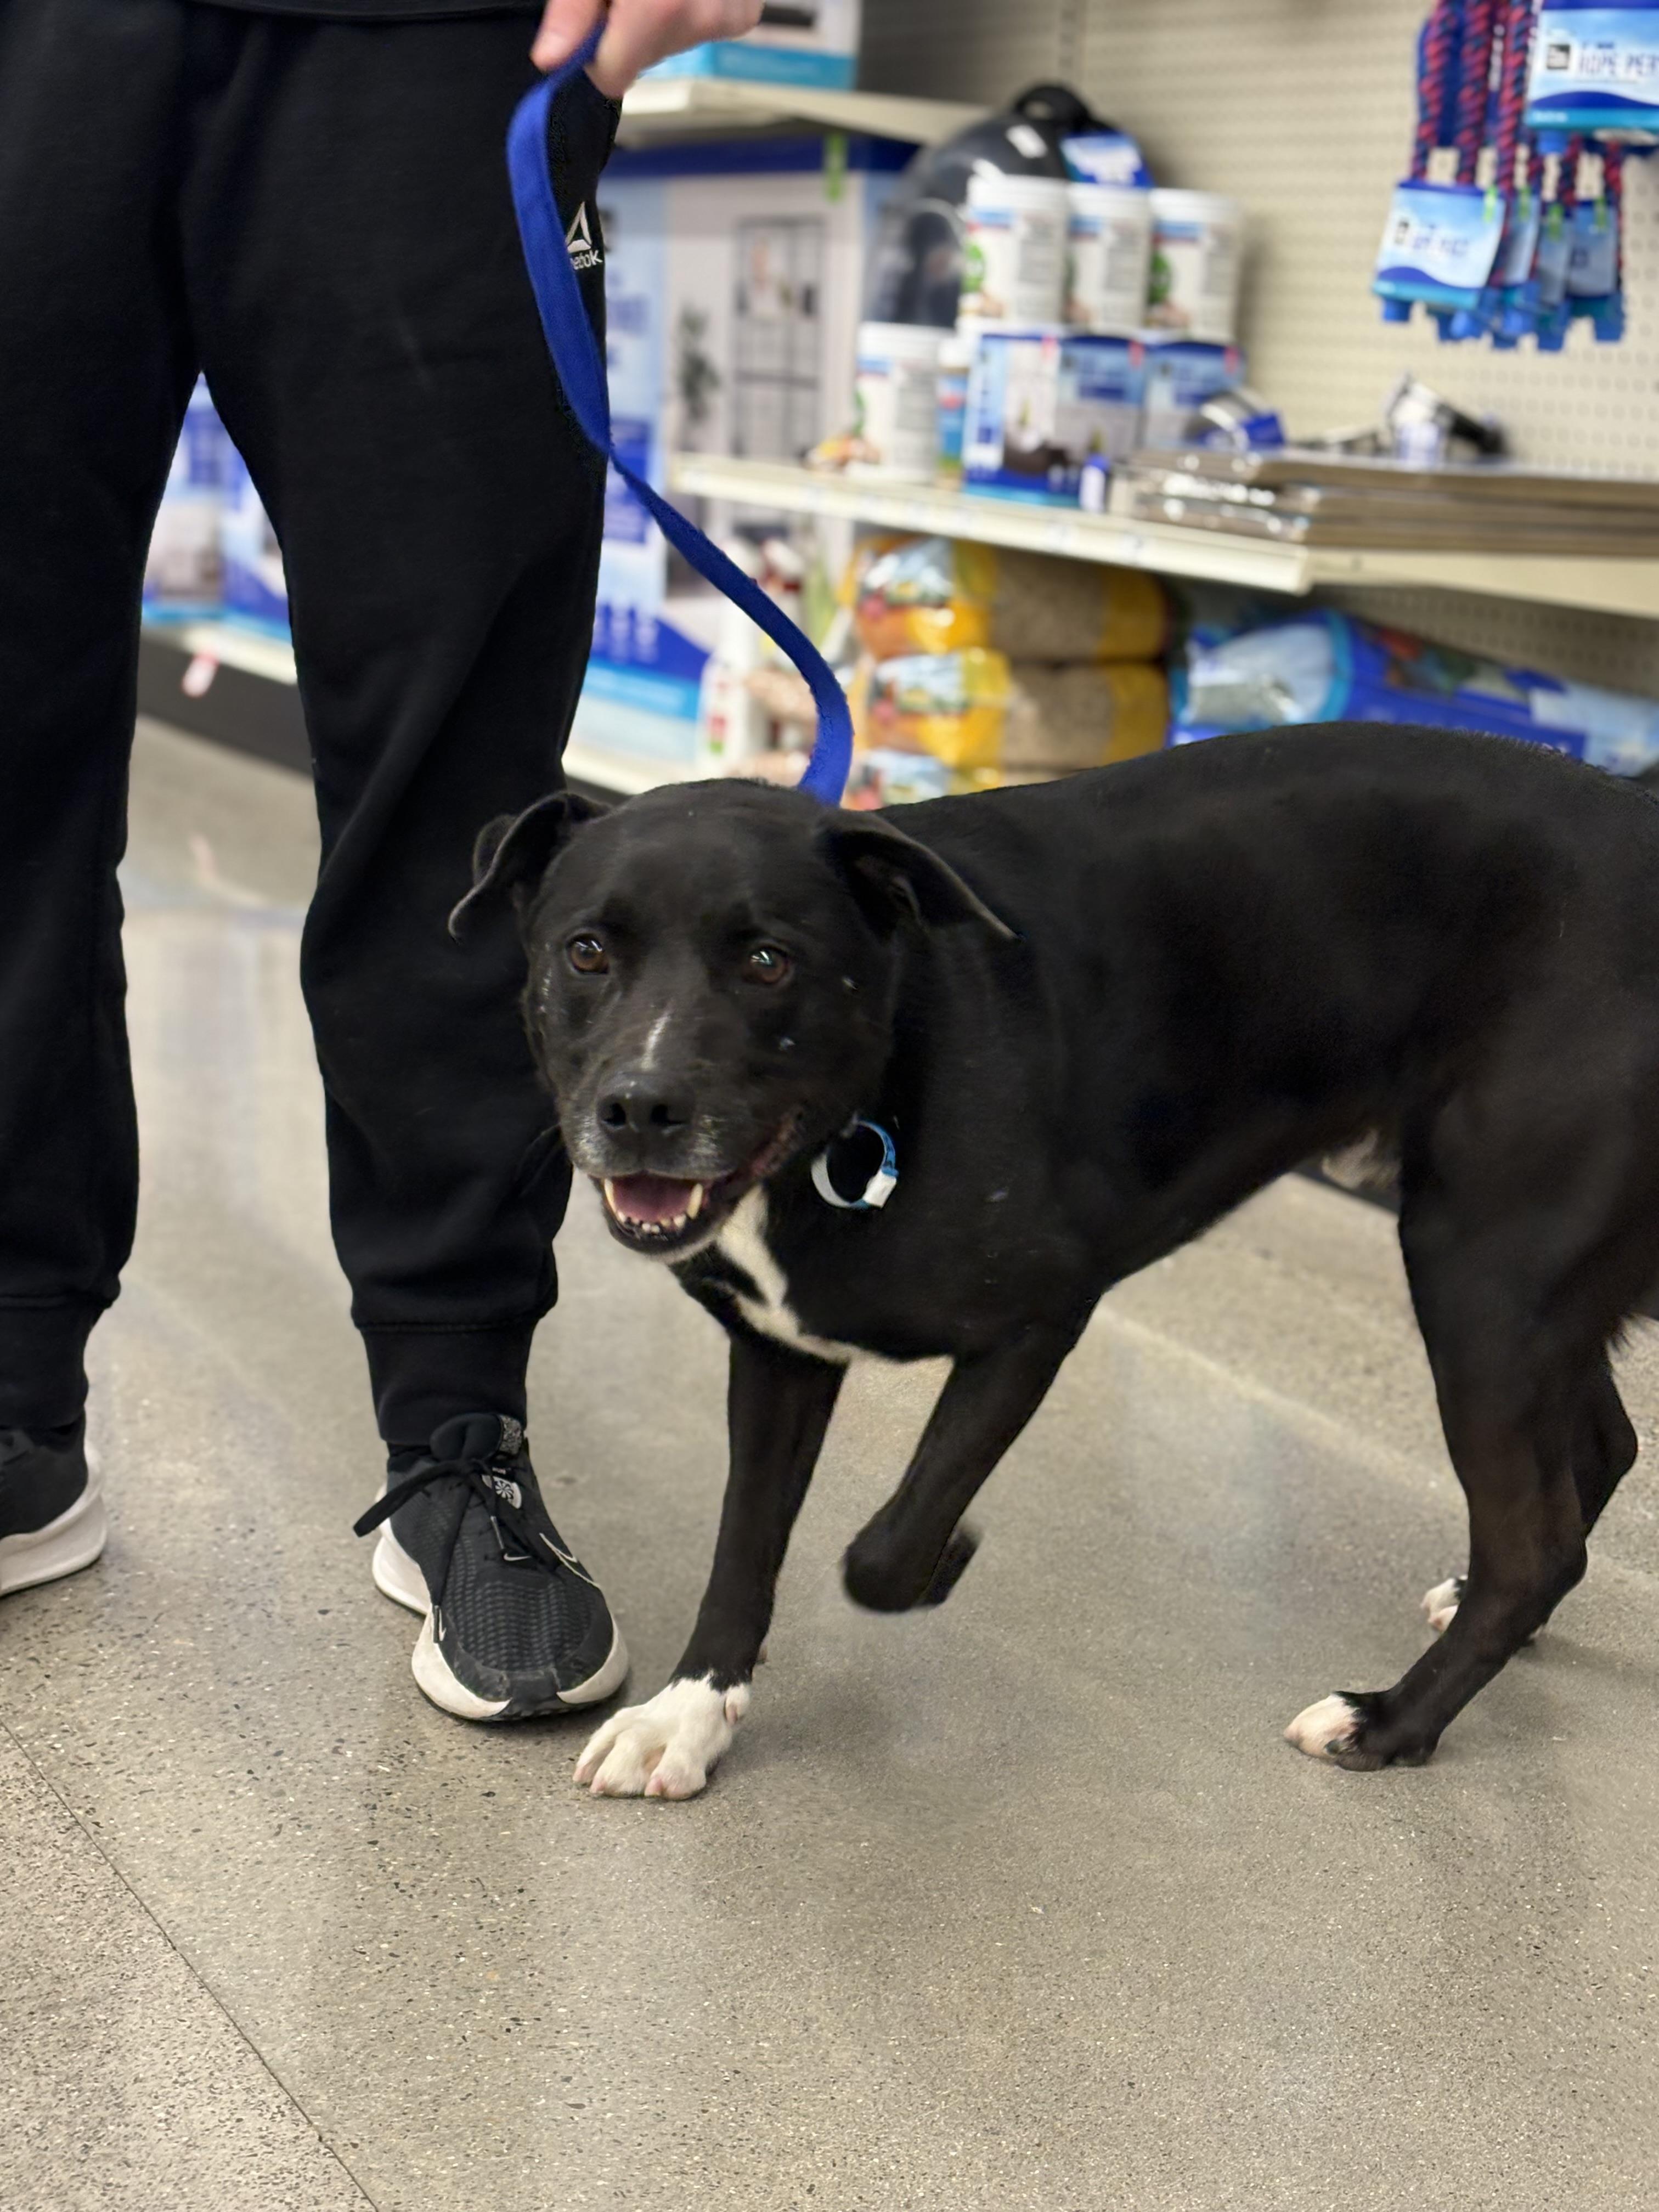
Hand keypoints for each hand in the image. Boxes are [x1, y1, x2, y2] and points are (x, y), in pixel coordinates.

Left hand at [533, 0, 765, 98]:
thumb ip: (573, 8)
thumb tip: (552, 57)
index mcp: (660, 8)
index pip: (612, 76)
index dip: (592, 52)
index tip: (589, 21)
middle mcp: (701, 17)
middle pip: (642, 60)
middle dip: (626, 29)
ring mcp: (728, 16)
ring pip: (671, 44)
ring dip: (657, 16)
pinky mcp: (744, 13)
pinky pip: (703, 29)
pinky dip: (687, 8)